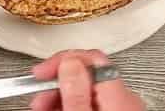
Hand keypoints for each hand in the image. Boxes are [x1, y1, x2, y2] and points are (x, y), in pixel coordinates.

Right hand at [31, 49, 145, 110]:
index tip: (40, 71)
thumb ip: (76, 91)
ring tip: (43, 105)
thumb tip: (69, 61)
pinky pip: (93, 101)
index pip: (92, 57)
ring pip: (88, 89)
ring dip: (61, 93)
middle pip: (88, 74)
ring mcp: (124, 108)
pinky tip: (59, 108)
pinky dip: (73, 102)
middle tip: (38, 95)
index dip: (62, 59)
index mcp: (120, 96)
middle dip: (58, 80)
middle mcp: (127, 100)